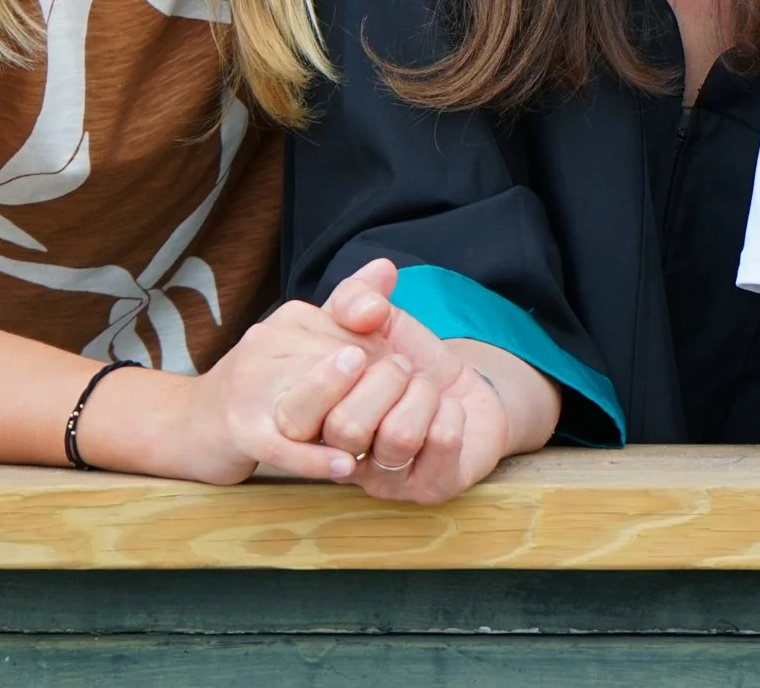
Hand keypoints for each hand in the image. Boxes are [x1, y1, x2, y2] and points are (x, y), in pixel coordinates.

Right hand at [172, 259, 455, 483]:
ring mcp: (251, 390)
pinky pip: (282, 445)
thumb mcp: (303, 336)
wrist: (190, 421)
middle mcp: (268, 345)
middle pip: (333, 360)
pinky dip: (314, 458)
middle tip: (404, 401)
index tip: (394, 356)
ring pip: (306, 398)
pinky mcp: (240, 432)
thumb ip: (348, 304)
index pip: (346, 326)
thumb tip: (388, 266)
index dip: (378, 345)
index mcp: (290, 319)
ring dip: (342, 407)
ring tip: (377, 422)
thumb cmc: (262, 381)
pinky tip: (345, 466)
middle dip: (374, 385)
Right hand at [271, 260, 488, 497]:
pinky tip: (446, 410)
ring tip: (423, 388)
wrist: (460, 392)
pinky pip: (440, 442)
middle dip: (385, 378)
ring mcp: (384, 480)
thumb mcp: (370, 320)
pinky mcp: (428, 489)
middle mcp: (342, 459)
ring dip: (421, 393)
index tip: (357, 347)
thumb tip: (382, 270)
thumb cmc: (400, 360)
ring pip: (398, 436)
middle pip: (345, 428)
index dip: (329, 375)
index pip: (299, 414)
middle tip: (399, 366)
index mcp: (316, 421)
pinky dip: (449, 410)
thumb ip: (356, 298)